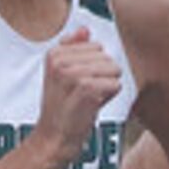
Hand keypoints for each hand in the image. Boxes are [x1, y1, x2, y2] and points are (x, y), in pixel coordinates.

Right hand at [34, 27, 124, 159]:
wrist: (53, 139)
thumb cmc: (62, 109)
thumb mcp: (62, 75)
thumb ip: (74, 49)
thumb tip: (85, 29)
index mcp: (54, 53)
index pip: (96, 46)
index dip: (94, 68)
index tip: (77, 84)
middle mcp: (61, 60)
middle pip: (107, 57)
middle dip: (102, 77)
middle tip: (83, 94)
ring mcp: (72, 73)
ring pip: (113, 70)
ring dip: (106, 88)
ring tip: (87, 99)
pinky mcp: (86, 88)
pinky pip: (115, 84)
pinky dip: (109, 98)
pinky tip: (92, 106)